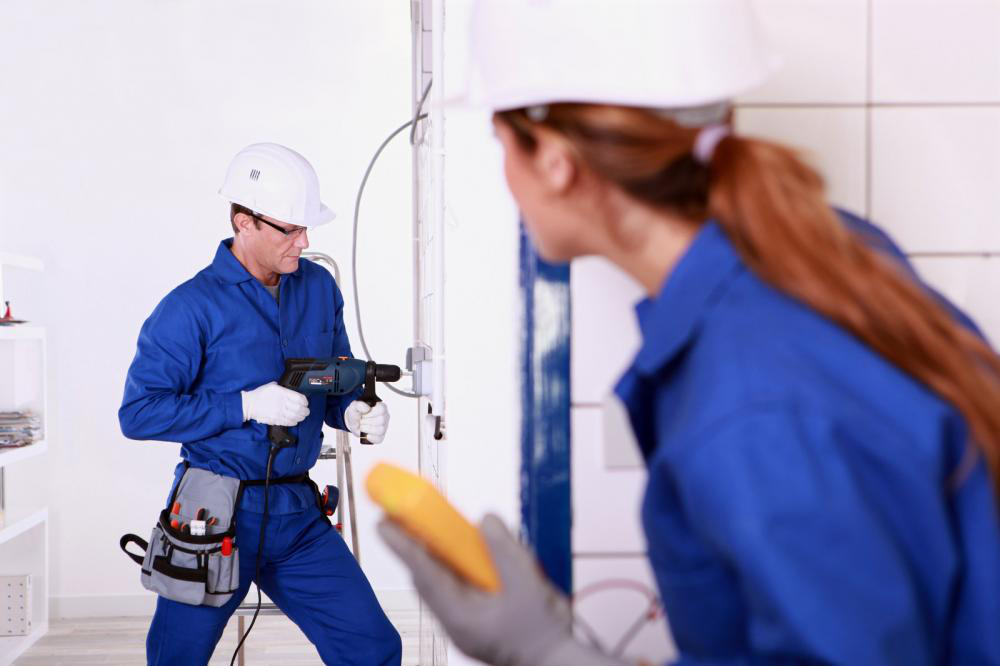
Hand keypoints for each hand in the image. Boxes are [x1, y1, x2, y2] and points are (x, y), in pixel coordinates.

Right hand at [241, 382, 308, 426]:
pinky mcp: (276, 419)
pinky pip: (288, 422)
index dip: (305, 401)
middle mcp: (282, 403)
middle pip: (299, 408)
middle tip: (306, 411)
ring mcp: (279, 412)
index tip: (306, 403)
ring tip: (302, 416)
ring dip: (301, 417)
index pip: (299, 398)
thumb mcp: (271, 386)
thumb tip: (290, 390)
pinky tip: (295, 421)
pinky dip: (294, 422)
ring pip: (295, 416)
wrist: (249, 404)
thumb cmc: (260, 395)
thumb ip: (282, 387)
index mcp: (282, 393)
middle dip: (305, 410)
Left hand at [344, 401, 389, 443]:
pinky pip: (379, 439)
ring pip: (380, 430)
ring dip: (368, 429)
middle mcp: (385, 417)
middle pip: (381, 420)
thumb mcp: (354, 406)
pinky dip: (370, 437)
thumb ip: (359, 405)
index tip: (364, 414)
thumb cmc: (357, 413)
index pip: (381, 409)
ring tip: (362, 426)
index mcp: (381, 407)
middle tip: (361, 420)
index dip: (371, 413)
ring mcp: (384, 427)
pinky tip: (366, 434)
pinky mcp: (381, 436)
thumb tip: (367, 409)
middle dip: (367, 421)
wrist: (354, 422)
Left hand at [379, 514, 628, 665]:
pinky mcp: (474, 621)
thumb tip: (485, 520)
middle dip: (412, 546)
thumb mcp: (527, 584)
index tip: (383, 522)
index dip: (403, 545)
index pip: (423, 573)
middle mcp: (455, 621)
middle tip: (400, 516)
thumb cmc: (542, 632)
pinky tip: (458, 552)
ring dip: (430, 556)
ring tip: (423, 527)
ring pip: (438, 584)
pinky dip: (451, 568)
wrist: (557, 661)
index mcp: (460, 616)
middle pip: (425, 578)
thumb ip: (505, 550)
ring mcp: (463, 623)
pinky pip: (454, 590)